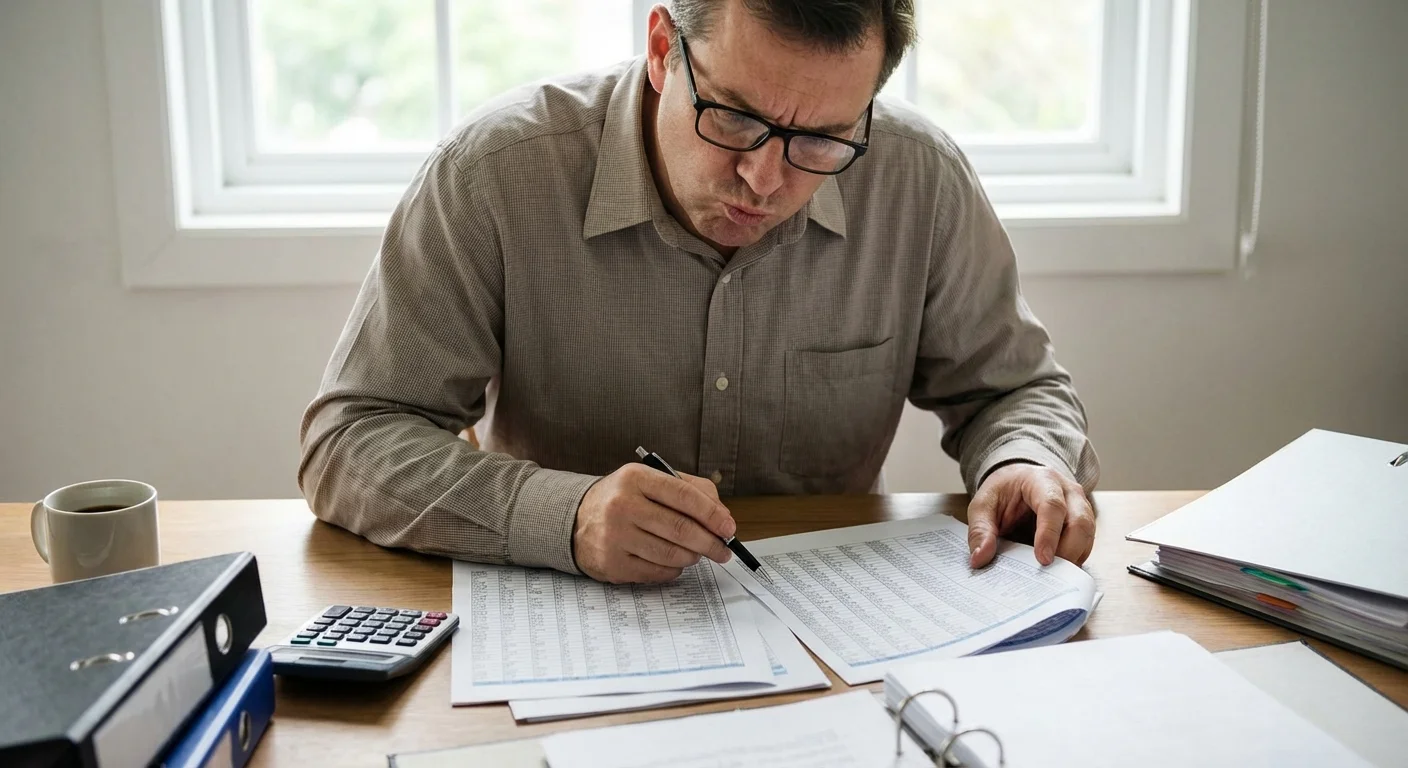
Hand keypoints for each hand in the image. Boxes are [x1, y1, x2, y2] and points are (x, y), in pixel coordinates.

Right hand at [573, 464, 734, 583]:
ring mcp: (615, 537)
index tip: (728, 527)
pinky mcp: (613, 564)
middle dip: (711, 542)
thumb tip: (722, 516)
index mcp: (635, 478)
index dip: (712, 514)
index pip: (684, 496)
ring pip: (672, 554)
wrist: (577, 520)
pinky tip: (673, 561)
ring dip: (693, 556)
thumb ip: (690, 490)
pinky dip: (674, 569)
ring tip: (696, 552)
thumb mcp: (650, 481)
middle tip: (723, 548)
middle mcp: (622, 506)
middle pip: (681, 529)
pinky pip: (658, 572)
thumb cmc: (623, 499)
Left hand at [966, 463, 1094, 568]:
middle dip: (1068, 551)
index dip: (1049, 534)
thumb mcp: (983, 505)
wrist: (1017, 482)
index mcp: (1042, 480)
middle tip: (1049, 573)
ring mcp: (1080, 507)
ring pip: (1088, 535)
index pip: (1052, 505)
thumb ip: (980, 530)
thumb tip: (979, 558)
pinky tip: (1057, 573)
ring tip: (1052, 577)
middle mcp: (1068, 491)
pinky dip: (1074, 559)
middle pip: (1080, 521)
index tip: (1043, 560)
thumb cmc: (1003, 492)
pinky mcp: (1083, 523)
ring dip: (1073, 558)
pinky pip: (1086, 544)